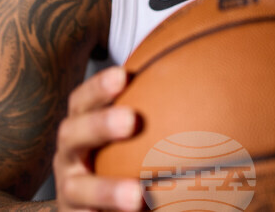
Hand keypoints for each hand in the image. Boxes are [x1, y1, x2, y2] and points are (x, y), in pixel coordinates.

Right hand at [53, 66, 143, 210]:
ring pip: (77, 189)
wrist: (94, 206)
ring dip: (107, 190)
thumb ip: (153, 113)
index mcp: (80, 126)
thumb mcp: (127, 135)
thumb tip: (205, 82)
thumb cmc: (119, 159)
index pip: (82, 101)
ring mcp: (69, 189)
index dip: (98, 88)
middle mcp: (69, 155)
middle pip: (72, 134)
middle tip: (131, 120)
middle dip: (99, 124)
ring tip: (137, 196)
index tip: (123, 75)